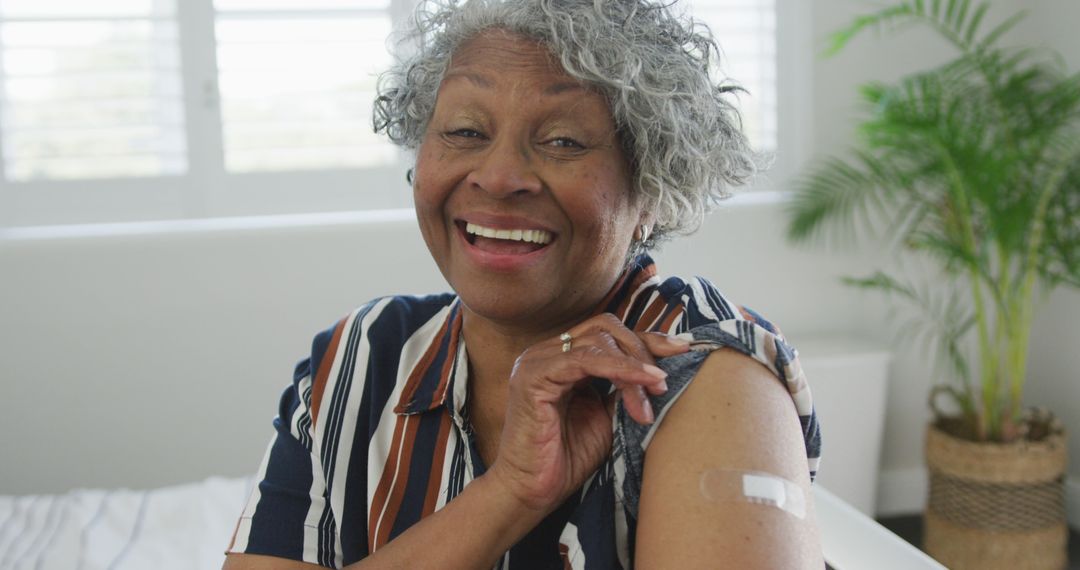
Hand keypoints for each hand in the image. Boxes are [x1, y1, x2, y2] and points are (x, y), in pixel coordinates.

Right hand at [487, 313, 689, 512]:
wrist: (533, 491)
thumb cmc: (567, 458)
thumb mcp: (608, 416)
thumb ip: (625, 389)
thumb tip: (660, 370)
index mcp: (561, 358)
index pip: (609, 333)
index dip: (647, 338)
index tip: (681, 349)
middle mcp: (547, 352)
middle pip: (606, 328)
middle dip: (643, 349)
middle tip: (663, 381)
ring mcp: (537, 360)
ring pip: (599, 341)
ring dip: (635, 366)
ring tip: (655, 392)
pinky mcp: (534, 375)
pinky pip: (585, 359)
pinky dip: (619, 368)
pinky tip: (641, 381)